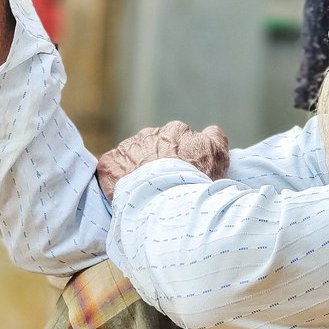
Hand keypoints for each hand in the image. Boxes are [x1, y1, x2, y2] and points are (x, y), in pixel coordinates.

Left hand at [97, 122, 229, 201]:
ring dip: (136, 170)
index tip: (181, 173)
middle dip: (156, 162)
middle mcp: (151, 133)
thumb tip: (210, 131)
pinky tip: (123, 194)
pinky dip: (116, 179)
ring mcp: (128, 147)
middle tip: (162, 186)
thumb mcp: (218, 156)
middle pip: (153, 146)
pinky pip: (111, 168)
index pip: (179, 138)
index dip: (181, 157)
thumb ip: (215, 138)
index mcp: (177, 130)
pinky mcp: (110, 163)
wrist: (167, 198)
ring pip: (131, 156)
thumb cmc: (196, 180)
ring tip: (143, 194)